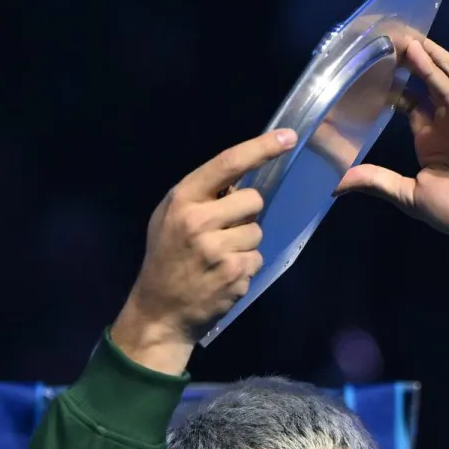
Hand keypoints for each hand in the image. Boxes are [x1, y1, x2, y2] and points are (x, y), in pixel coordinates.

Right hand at [112, 129, 294, 372]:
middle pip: (254, 200)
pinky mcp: (235, 272)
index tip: (288, 137)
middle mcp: (199, 220)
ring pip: (258, 231)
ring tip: (219, 257)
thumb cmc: (167, 259)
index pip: (227, 164)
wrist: (160, 311)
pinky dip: (246, 266)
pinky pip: (257, 258)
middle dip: (246, 214)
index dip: (261, 148)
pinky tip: (224, 275)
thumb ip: (201, 197)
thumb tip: (241, 178)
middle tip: (223, 232)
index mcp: (182, 200)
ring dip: (246, 244)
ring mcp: (218, 248)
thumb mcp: (169, 218)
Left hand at [335, 39, 448, 254]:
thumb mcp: (409, 196)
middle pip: (425, 79)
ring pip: (443, 75)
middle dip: (407, 59)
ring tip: (403, 35)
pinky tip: (418, 55)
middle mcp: (443, 122)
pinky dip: (435, 72)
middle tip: (384, 39)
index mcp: (428, 137)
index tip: (367, 68)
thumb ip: (376, 182)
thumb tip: (335, 184)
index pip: (406, 100)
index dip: (390, 83)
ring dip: (425, 55)